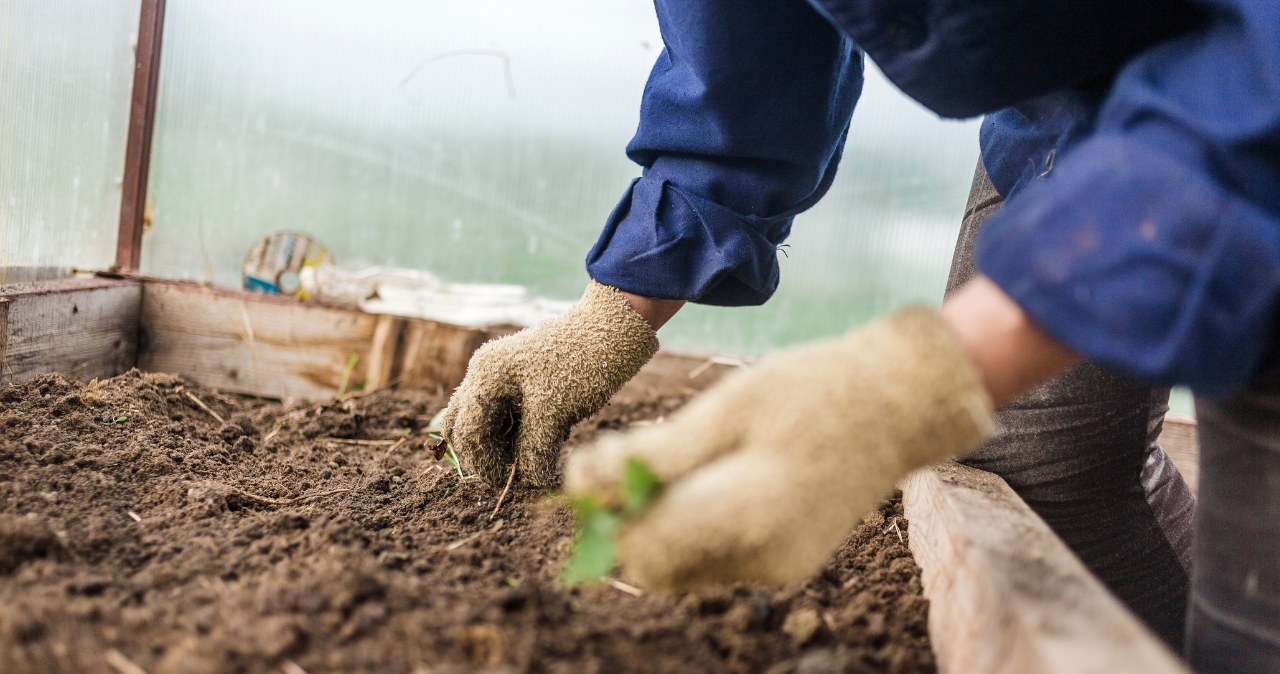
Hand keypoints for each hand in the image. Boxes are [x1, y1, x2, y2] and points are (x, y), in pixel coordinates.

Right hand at [441, 282, 659, 486]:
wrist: (612, 330)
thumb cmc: (581, 366)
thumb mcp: (555, 414)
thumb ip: (533, 451)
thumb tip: (529, 482)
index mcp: (486, 377)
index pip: (468, 432)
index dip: (484, 463)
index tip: (508, 482)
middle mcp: (485, 373)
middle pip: (464, 424)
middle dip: (484, 453)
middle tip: (512, 473)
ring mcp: (500, 375)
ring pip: (485, 420)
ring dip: (502, 443)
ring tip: (536, 452)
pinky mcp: (519, 380)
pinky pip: (506, 413)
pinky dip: (518, 431)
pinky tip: (547, 435)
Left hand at [564, 307, 994, 589]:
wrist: (899, 406)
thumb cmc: (815, 389)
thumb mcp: (728, 406)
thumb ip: (657, 455)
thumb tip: (582, 484)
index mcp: (750, 518)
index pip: (639, 543)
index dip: (599, 509)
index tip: (586, 462)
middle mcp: (762, 560)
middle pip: (652, 564)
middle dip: (619, 516)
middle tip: (616, 455)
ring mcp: (776, 569)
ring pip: (677, 564)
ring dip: (650, 517)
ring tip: (664, 451)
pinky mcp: (782, 563)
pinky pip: (709, 556)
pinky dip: (685, 521)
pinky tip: (697, 469)